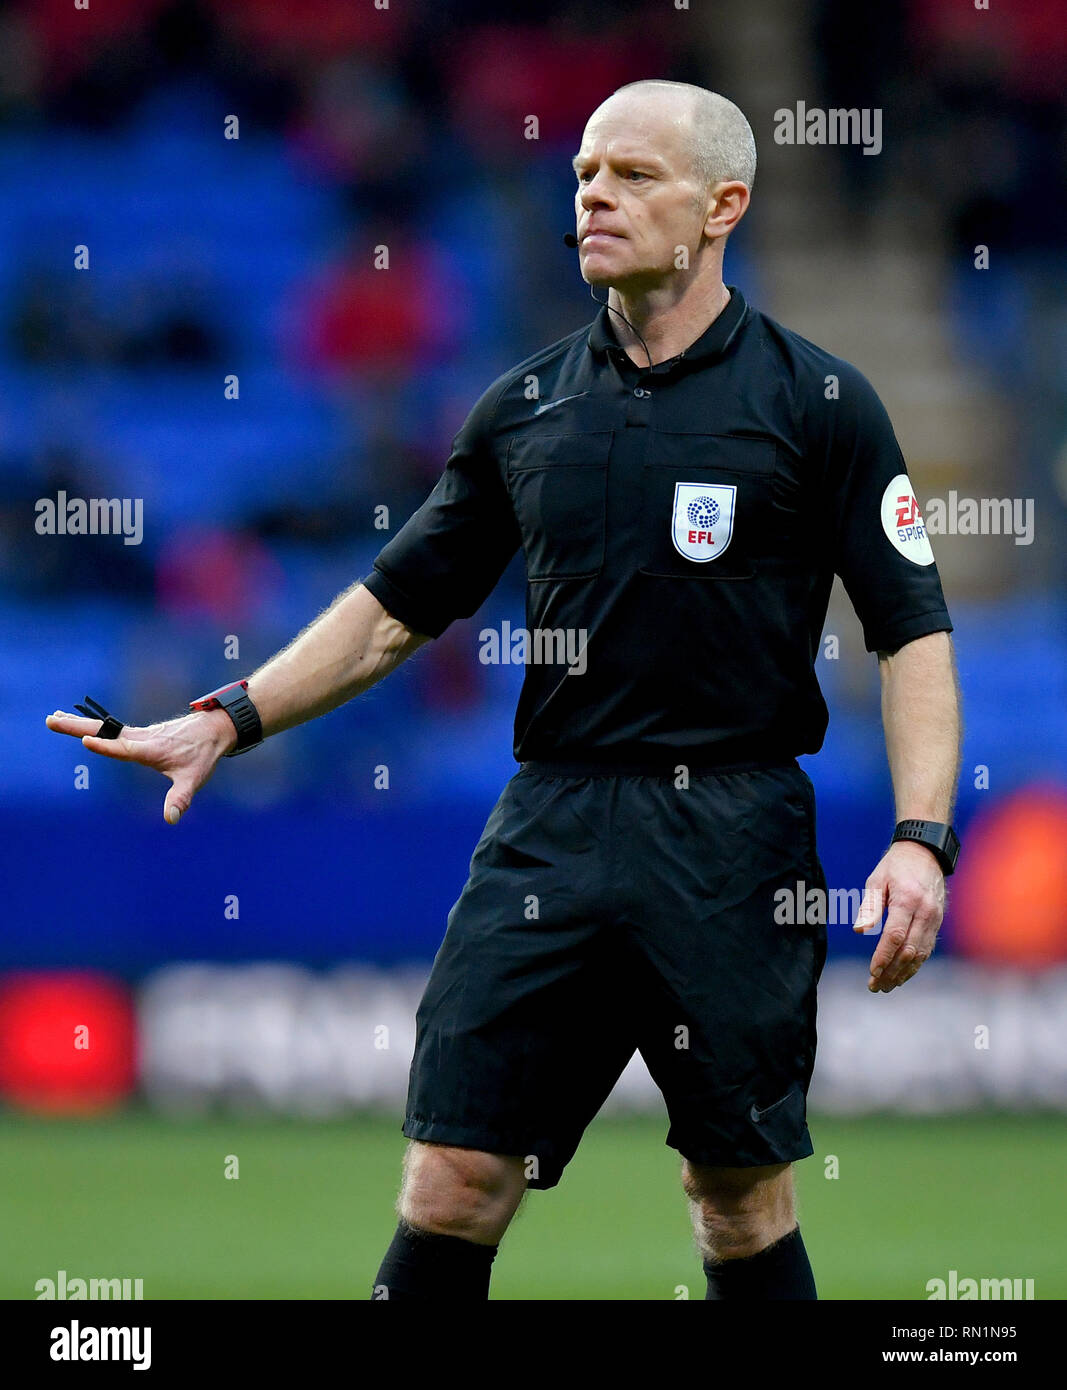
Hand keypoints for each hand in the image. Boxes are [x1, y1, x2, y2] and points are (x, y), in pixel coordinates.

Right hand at [45, 706, 236, 823]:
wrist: (211, 730)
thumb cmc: (202, 755)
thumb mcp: (193, 779)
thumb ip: (180, 799)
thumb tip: (171, 819)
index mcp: (151, 749)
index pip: (124, 748)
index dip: (106, 746)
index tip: (86, 741)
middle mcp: (140, 738)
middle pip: (104, 731)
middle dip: (77, 727)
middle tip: (51, 720)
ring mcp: (136, 734)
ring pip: (102, 727)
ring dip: (76, 724)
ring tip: (52, 718)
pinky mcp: (136, 734)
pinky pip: (108, 729)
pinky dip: (89, 725)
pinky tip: (73, 722)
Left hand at [853, 840, 945, 992]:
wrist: (925, 853)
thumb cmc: (895, 866)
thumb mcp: (877, 880)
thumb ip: (869, 906)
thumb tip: (858, 930)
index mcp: (907, 900)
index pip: (895, 936)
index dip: (883, 957)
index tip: (872, 972)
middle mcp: (925, 912)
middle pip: (909, 950)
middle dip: (891, 972)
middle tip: (875, 986)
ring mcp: (935, 918)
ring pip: (920, 954)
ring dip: (903, 973)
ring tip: (886, 986)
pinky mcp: (938, 922)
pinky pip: (927, 948)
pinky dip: (915, 964)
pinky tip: (902, 974)